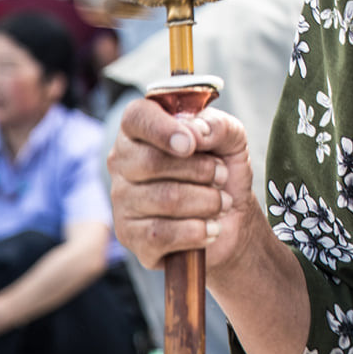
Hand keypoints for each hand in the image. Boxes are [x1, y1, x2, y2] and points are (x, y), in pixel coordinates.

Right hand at [108, 99, 258, 272]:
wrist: (230, 218)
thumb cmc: (222, 170)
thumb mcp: (231, 140)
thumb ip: (218, 126)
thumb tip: (198, 132)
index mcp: (141, 129)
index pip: (136, 117)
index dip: (163, 129)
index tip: (192, 144)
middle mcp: (123, 162)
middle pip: (151, 162)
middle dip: (200, 170)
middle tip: (222, 175)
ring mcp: (122, 201)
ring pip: (164, 199)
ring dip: (206, 201)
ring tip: (222, 203)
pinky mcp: (130, 236)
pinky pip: (162, 234)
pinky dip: (197, 231)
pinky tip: (211, 227)